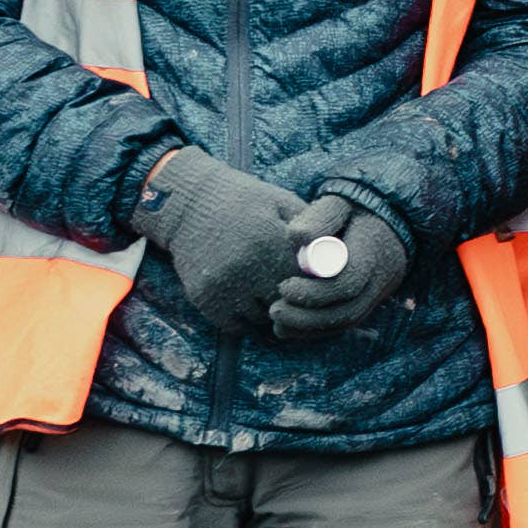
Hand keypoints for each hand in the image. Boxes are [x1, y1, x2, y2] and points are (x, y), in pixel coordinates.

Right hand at [140, 148, 314, 338]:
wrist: (188, 203)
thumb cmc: (243, 201)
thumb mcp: (281, 201)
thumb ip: (311, 229)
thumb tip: (339, 259)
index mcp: (270, 241)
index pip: (309, 281)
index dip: (316, 284)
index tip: (316, 281)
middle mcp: (247, 266)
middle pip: (288, 304)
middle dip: (296, 301)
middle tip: (297, 294)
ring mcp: (223, 285)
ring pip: (263, 319)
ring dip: (272, 313)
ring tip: (271, 295)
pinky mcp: (204, 298)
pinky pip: (236, 327)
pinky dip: (246, 320)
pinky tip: (250, 301)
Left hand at [260, 190, 410, 338]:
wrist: (388, 218)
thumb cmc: (354, 209)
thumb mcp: (339, 203)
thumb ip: (319, 218)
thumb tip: (296, 237)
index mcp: (373, 252)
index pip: (348, 282)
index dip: (314, 292)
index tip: (283, 286)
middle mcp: (380, 279)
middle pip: (347, 311)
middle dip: (308, 317)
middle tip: (273, 310)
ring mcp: (377, 294)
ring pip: (345, 322)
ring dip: (309, 328)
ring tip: (276, 322)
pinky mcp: (368, 303)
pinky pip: (344, 324)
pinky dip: (316, 330)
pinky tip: (288, 327)